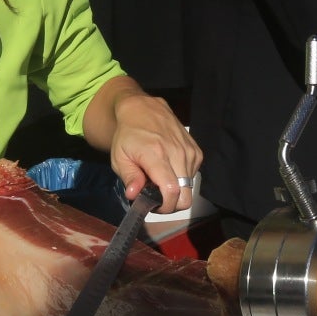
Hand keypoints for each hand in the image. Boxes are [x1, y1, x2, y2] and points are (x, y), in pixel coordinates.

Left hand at [107, 91, 203, 213]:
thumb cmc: (127, 134)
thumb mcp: (119, 157)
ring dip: (176, 190)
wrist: (142, 108)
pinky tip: (168, 168)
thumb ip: (129, 177)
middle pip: (186, 196)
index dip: (164, 207)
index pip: (171, 191)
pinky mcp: (196, 151)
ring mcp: (190, 151)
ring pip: (189, 188)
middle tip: (157, 197)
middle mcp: (178, 153)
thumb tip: (134, 195)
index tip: (153, 206)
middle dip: (172, 204)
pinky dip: (181, 178)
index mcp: (156, 155)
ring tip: (159, 178)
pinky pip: (193, 176)